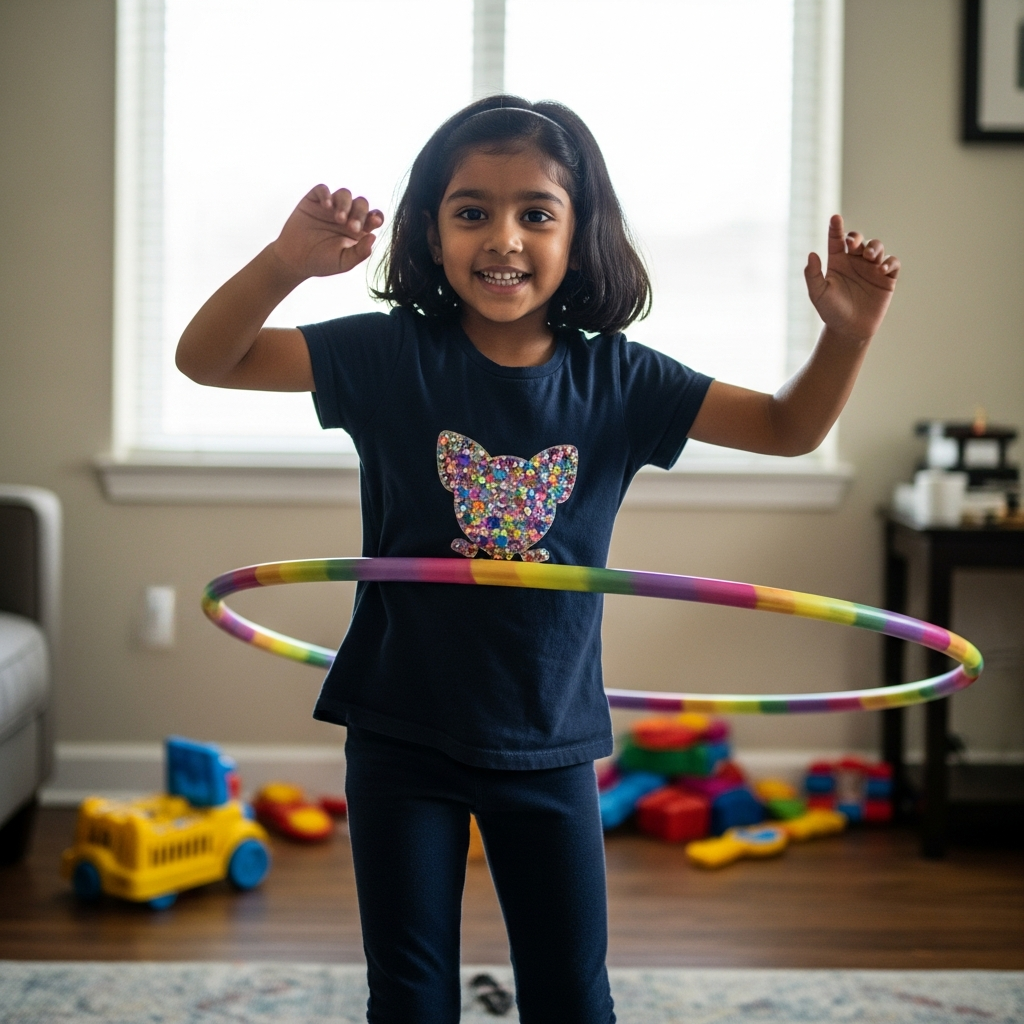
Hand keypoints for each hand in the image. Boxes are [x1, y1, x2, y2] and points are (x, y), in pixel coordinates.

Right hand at [269, 185, 384, 280]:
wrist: (294, 260)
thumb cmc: (321, 262)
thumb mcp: (343, 262)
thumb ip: (360, 252)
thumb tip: (373, 237)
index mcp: (358, 230)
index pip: (374, 217)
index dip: (376, 217)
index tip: (374, 222)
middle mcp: (347, 215)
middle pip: (361, 203)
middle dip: (359, 213)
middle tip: (351, 227)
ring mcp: (331, 207)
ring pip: (344, 194)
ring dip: (344, 204)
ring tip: (338, 219)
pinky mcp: (314, 201)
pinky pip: (323, 189)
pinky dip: (326, 194)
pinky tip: (327, 206)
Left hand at [804, 214, 899, 343]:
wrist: (849, 330)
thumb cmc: (831, 311)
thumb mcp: (818, 294)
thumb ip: (813, 275)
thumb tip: (811, 254)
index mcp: (837, 262)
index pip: (837, 240)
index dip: (836, 227)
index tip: (835, 218)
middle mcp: (855, 262)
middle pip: (859, 240)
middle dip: (857, 238)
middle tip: (854, 245)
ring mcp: (871, 268)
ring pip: (877, 247)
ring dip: (874, 247)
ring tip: (869, 257)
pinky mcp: (886, 278)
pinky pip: (892, 263)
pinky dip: (890, 262)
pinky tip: (882, 268)